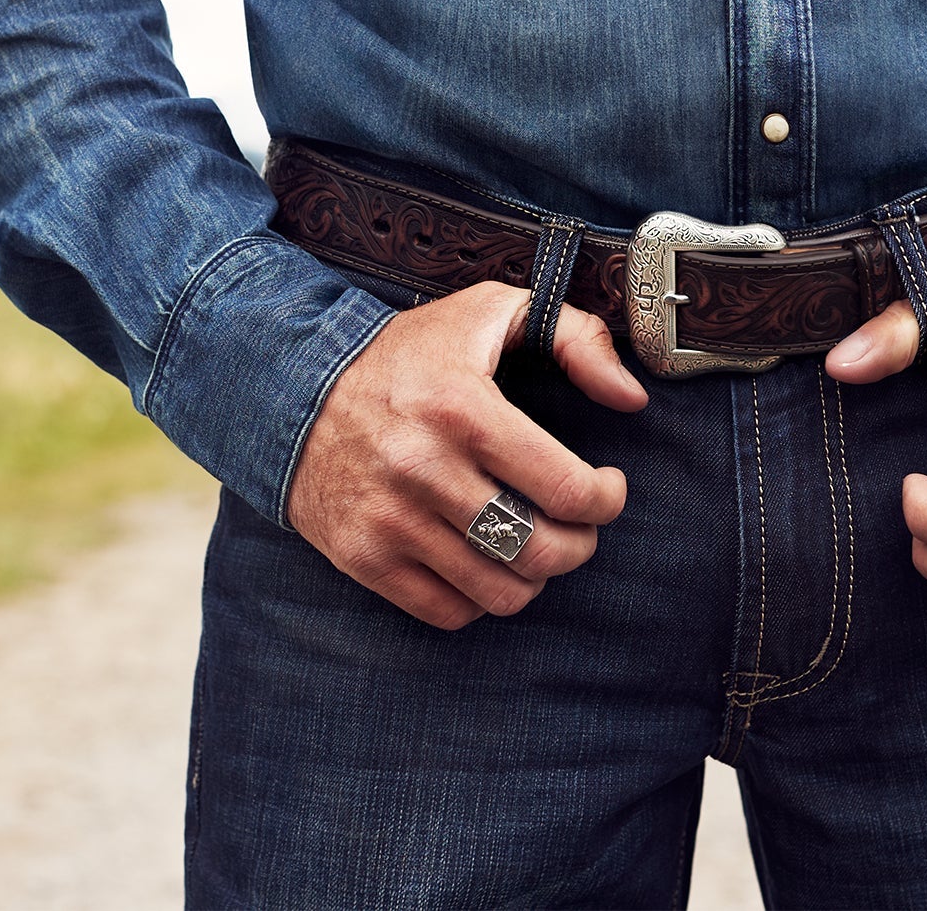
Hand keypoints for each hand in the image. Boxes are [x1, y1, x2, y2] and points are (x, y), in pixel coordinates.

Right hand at [286, 281, 647, 629]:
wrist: (293, 387)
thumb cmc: (410, 352)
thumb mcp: (492, 313)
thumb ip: (577, 338)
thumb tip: (633, 397)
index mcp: (463, 408)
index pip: (567, 488)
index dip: (607, 498)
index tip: (607, 487)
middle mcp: (424, 469)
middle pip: (540, 550)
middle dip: (580, 544)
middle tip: (578, 523)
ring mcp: (389, 520)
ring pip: (501, 591)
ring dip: (535, 574)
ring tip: (534, 540)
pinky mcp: (363, 557)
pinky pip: (450, 612)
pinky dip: (482, 596)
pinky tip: (485, 558)